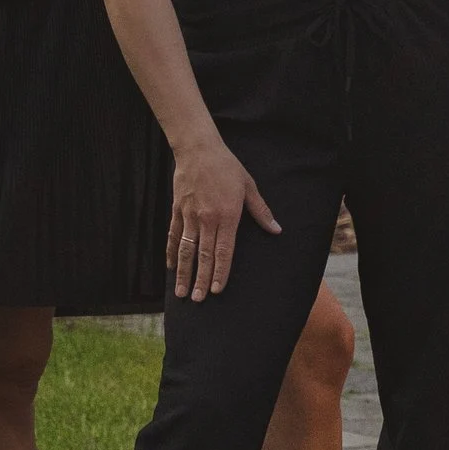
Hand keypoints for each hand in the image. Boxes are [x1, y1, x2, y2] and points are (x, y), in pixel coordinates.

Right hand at [165, 134, 280, 299]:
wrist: (199, 149)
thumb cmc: (227, 167)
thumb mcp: (249, 187)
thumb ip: (261, 211)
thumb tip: (276, 230)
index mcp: (227, 216)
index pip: (223, 251)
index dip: (220, 272)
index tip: (216, 290)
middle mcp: (206, 219)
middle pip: (203, 255)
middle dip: (200, 280)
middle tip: (198, 300)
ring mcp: (189, 215)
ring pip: (186, 250)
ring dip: (184, 272)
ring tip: (181, 292)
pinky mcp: (177, 210)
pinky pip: (174, 236)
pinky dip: (172, 253)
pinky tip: (172, 268)